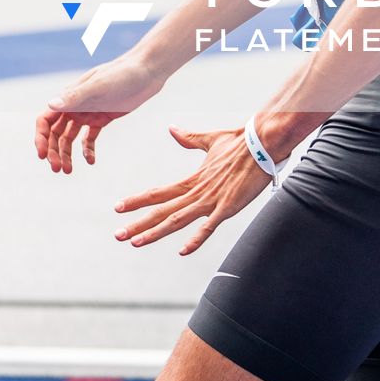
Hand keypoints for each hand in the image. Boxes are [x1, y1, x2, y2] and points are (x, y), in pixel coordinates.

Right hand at [34, 54, 162, 173]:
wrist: (146, 72)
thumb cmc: (121, 75)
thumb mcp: (99, 87)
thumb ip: (75, 97)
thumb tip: (50, 104)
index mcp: (69, 97)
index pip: (45, 120)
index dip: (41, 138)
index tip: (42, 156)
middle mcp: (74, 106)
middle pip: (55, 133)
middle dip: (53, 151)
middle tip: (58, 169)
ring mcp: (88, 113)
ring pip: (69, 137)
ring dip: (66, 154)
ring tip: (69, 171)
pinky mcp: (102, 118)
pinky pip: (89, 138)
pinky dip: (87, 150)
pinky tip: (91, 161)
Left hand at [112, 125, 270, 255]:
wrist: (262, 142)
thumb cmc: (239, 141)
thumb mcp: (209, 140)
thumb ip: (189, 138)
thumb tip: (172, 129)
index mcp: (193, 179)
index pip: (158, 193)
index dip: (138, 200)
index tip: (118, 207)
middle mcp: (197, 191)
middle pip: (161, 210)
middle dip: (138, 224)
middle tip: (117, 234)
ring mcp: (211, 200)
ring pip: (177, 219)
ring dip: (155, 232)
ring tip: (135, 242)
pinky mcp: (228, 206)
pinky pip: (208, 227)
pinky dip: (195, 239)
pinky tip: (182, 250)